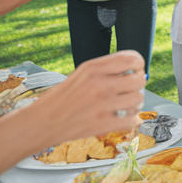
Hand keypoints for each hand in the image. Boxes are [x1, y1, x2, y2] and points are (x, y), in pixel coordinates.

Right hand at [30, 51, 145, 144]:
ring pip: (138, 99)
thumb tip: (136, 70)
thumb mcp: (81, 74)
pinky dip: (132, 120)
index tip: (136, 70)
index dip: (139, 64)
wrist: (42, 122)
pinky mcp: (103, 124)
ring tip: (125, 105)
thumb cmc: (63, 97)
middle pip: (139, 79)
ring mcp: (102, 105)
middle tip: (130, 89)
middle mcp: (99, 84)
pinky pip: (133, 119)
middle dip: (138, 84)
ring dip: (135, 103)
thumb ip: (107, 69)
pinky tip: (125, 118)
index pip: (132, 58)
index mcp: (93, 68)